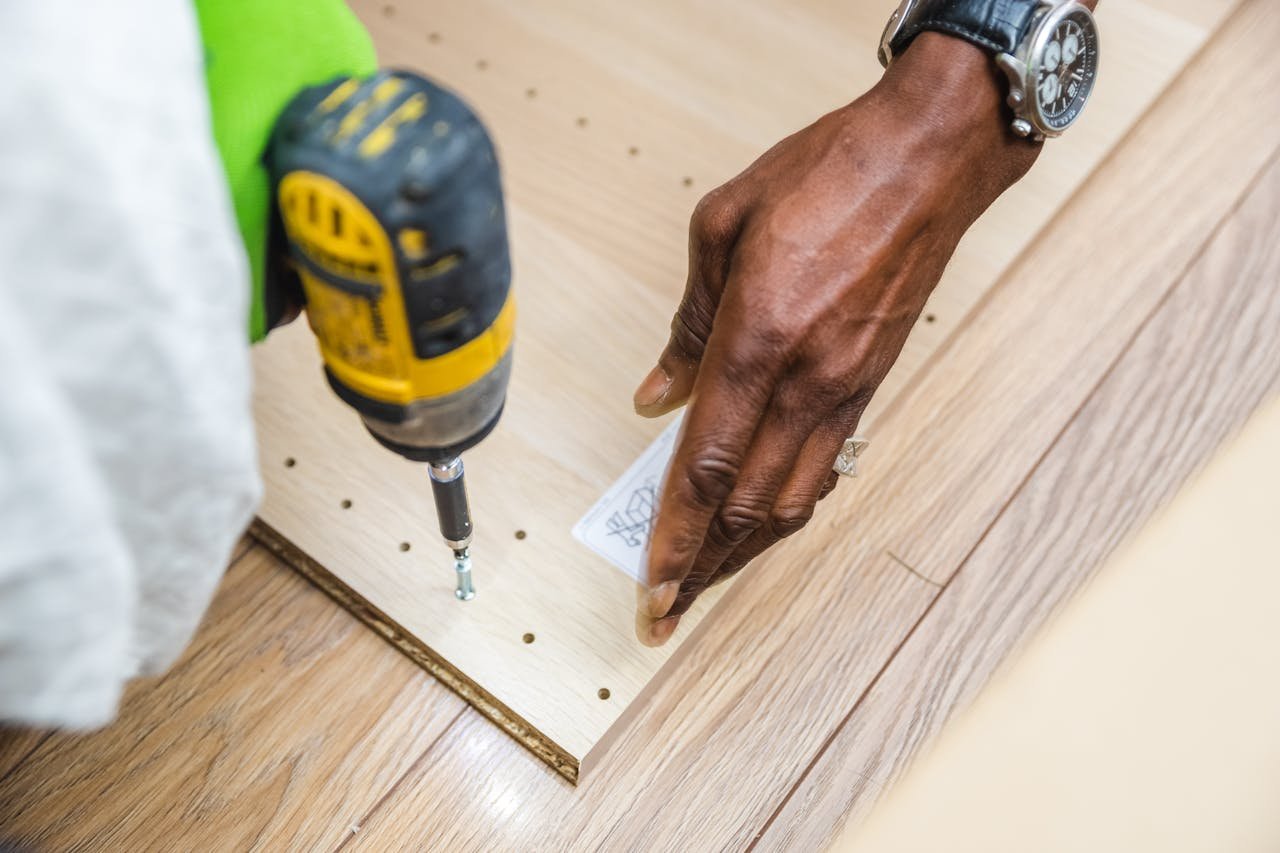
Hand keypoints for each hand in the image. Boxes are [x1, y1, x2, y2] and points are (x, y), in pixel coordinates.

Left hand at [633, 33, 1041, 645]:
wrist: (930, 157)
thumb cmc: (826, 173)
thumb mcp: (720, 226)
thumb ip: (686, 325)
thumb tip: (657, 396)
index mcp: (758, 337)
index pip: (706, 466)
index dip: (673, 536)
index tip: (650, 586)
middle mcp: (807, 380)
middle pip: (747, 505)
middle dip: (701, 568)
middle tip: (664, 613)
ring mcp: (846, 389)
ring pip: (791, 500)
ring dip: (744, 551)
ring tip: (704, 582)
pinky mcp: (871, 385)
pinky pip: (824, 468)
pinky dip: (786, 507)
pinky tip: (761, 522)